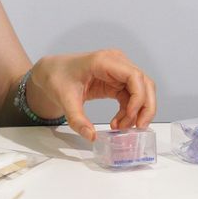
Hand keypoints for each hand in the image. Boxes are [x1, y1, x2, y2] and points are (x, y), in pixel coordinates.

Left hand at [28, 49, 156, 140]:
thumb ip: (77, 119)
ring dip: (138, 111)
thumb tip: (91, 137)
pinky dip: (129, 111)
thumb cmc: (57, 78)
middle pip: (145, 83)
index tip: (130, 117)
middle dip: (145, 107)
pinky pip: (132, 97)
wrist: (52, 72)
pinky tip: (118, 123)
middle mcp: (117, 62)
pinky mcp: (118, 81)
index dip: (138, 97)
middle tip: (139, 127)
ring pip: (142, 91)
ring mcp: (119, 71)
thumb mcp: (65, 99)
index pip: (134, 76)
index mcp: (104, 61)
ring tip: (123, 128)